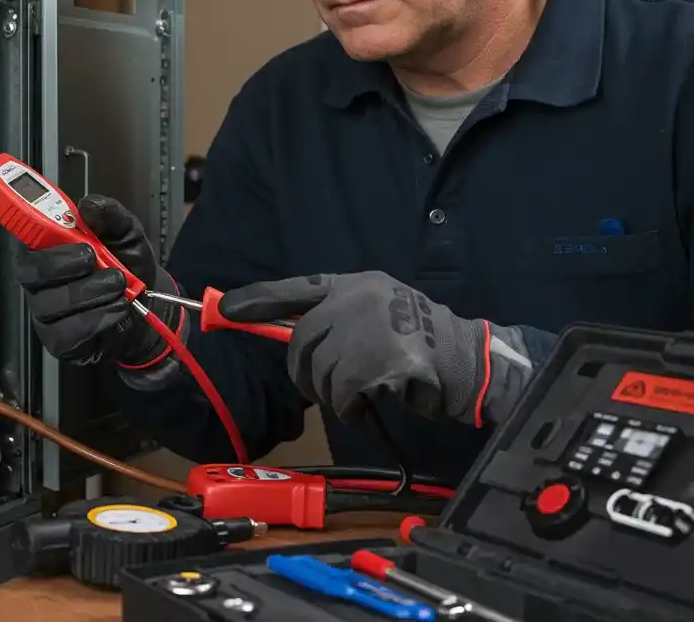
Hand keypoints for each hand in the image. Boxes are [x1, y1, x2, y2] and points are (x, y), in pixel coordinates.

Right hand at [14, 195, 180, 366]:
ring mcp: (46, 313)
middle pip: (29, 271)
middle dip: (62, 264)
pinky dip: (96, 319)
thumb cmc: (128, 266)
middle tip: (94, 259)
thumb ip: (110, 215)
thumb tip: (88, 204)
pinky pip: (66, 332)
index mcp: (48, 248)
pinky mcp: (59, 340)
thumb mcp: (126, 234)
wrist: (149, 306)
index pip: (23, 235)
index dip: (31, 229)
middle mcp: (40, 280)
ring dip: (89, 292)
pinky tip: (117, 309)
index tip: (63, 230)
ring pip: (50, 303)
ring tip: (119, 285)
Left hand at [217, 271, 534, 425]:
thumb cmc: (420, 343)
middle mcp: (357, 300)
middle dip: (306, 373)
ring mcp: (367, 329)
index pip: (297, 289)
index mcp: (356, 284)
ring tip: (364, 392)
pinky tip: (373, 403)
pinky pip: (341, 396)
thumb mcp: (378, 314)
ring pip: (319, 374)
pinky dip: (352, 410)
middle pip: (302, 343)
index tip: (225, 309)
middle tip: (328, 388)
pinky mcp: (376, 363)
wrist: (468, 362)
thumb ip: (338, 320)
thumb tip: (293, 341)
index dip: (258, 299)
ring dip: (335, 395)